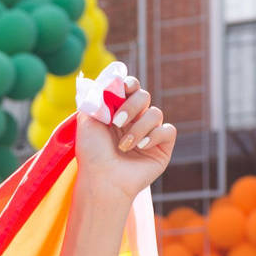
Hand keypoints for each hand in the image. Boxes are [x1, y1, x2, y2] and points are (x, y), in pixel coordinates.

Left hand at [73, 76, 175, 203]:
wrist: (102, 179)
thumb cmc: (92, 153)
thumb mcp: (87, 120)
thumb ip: (97, 95)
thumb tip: (110, 76)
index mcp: (117, 111)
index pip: (130, 87)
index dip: (128, 84)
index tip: (121, 88)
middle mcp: (135, 120)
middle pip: (144, 96)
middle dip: (131, 106)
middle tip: (116, 122)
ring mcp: (149, 133)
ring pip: (155, 113)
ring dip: (138, 128)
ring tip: (124, 146)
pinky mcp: (162, 147)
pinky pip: (167, 130)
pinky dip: (154, 136)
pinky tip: (141, 148)